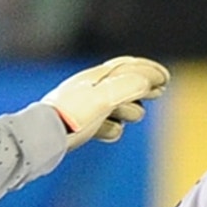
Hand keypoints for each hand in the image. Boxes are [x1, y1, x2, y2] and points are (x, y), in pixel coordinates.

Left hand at [41, 56, 169, 150]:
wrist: (41, 140)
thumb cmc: (70, 118)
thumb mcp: (104, 99)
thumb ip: (129, 87)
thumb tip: (148, 82)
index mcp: (97, 77)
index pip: (128, 66)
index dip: (149, 70)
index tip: (165, 77)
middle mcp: (91, 89)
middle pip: (125, 84)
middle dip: (142, 89)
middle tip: (158, 92)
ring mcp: (85, 108)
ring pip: (116, 106)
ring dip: (126, 110)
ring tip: (128, 116)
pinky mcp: (80, 126)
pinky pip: (104, 125)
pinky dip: (110, 129)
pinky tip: (107, 133)